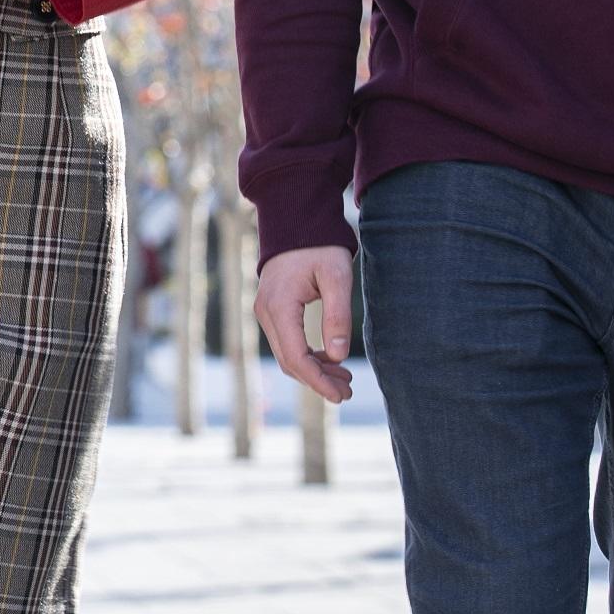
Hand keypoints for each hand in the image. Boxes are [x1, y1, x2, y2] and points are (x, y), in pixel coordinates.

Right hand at [255, 246, 356, 404]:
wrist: (296, 218)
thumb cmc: (320, 245)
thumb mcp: (337, 276)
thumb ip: (338, 315)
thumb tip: (338, 356)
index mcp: (279, 306)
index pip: (295, 358)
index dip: (318, 381)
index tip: (341, 395)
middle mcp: (266, 312)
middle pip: (289, 361)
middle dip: (318, 380)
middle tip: (348, 390)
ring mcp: (265, 311)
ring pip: (287, 354)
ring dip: (314, 370)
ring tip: (344, 378)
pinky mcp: (272, 309)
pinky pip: (286, 342)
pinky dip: (306, 355)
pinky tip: (329, 358)